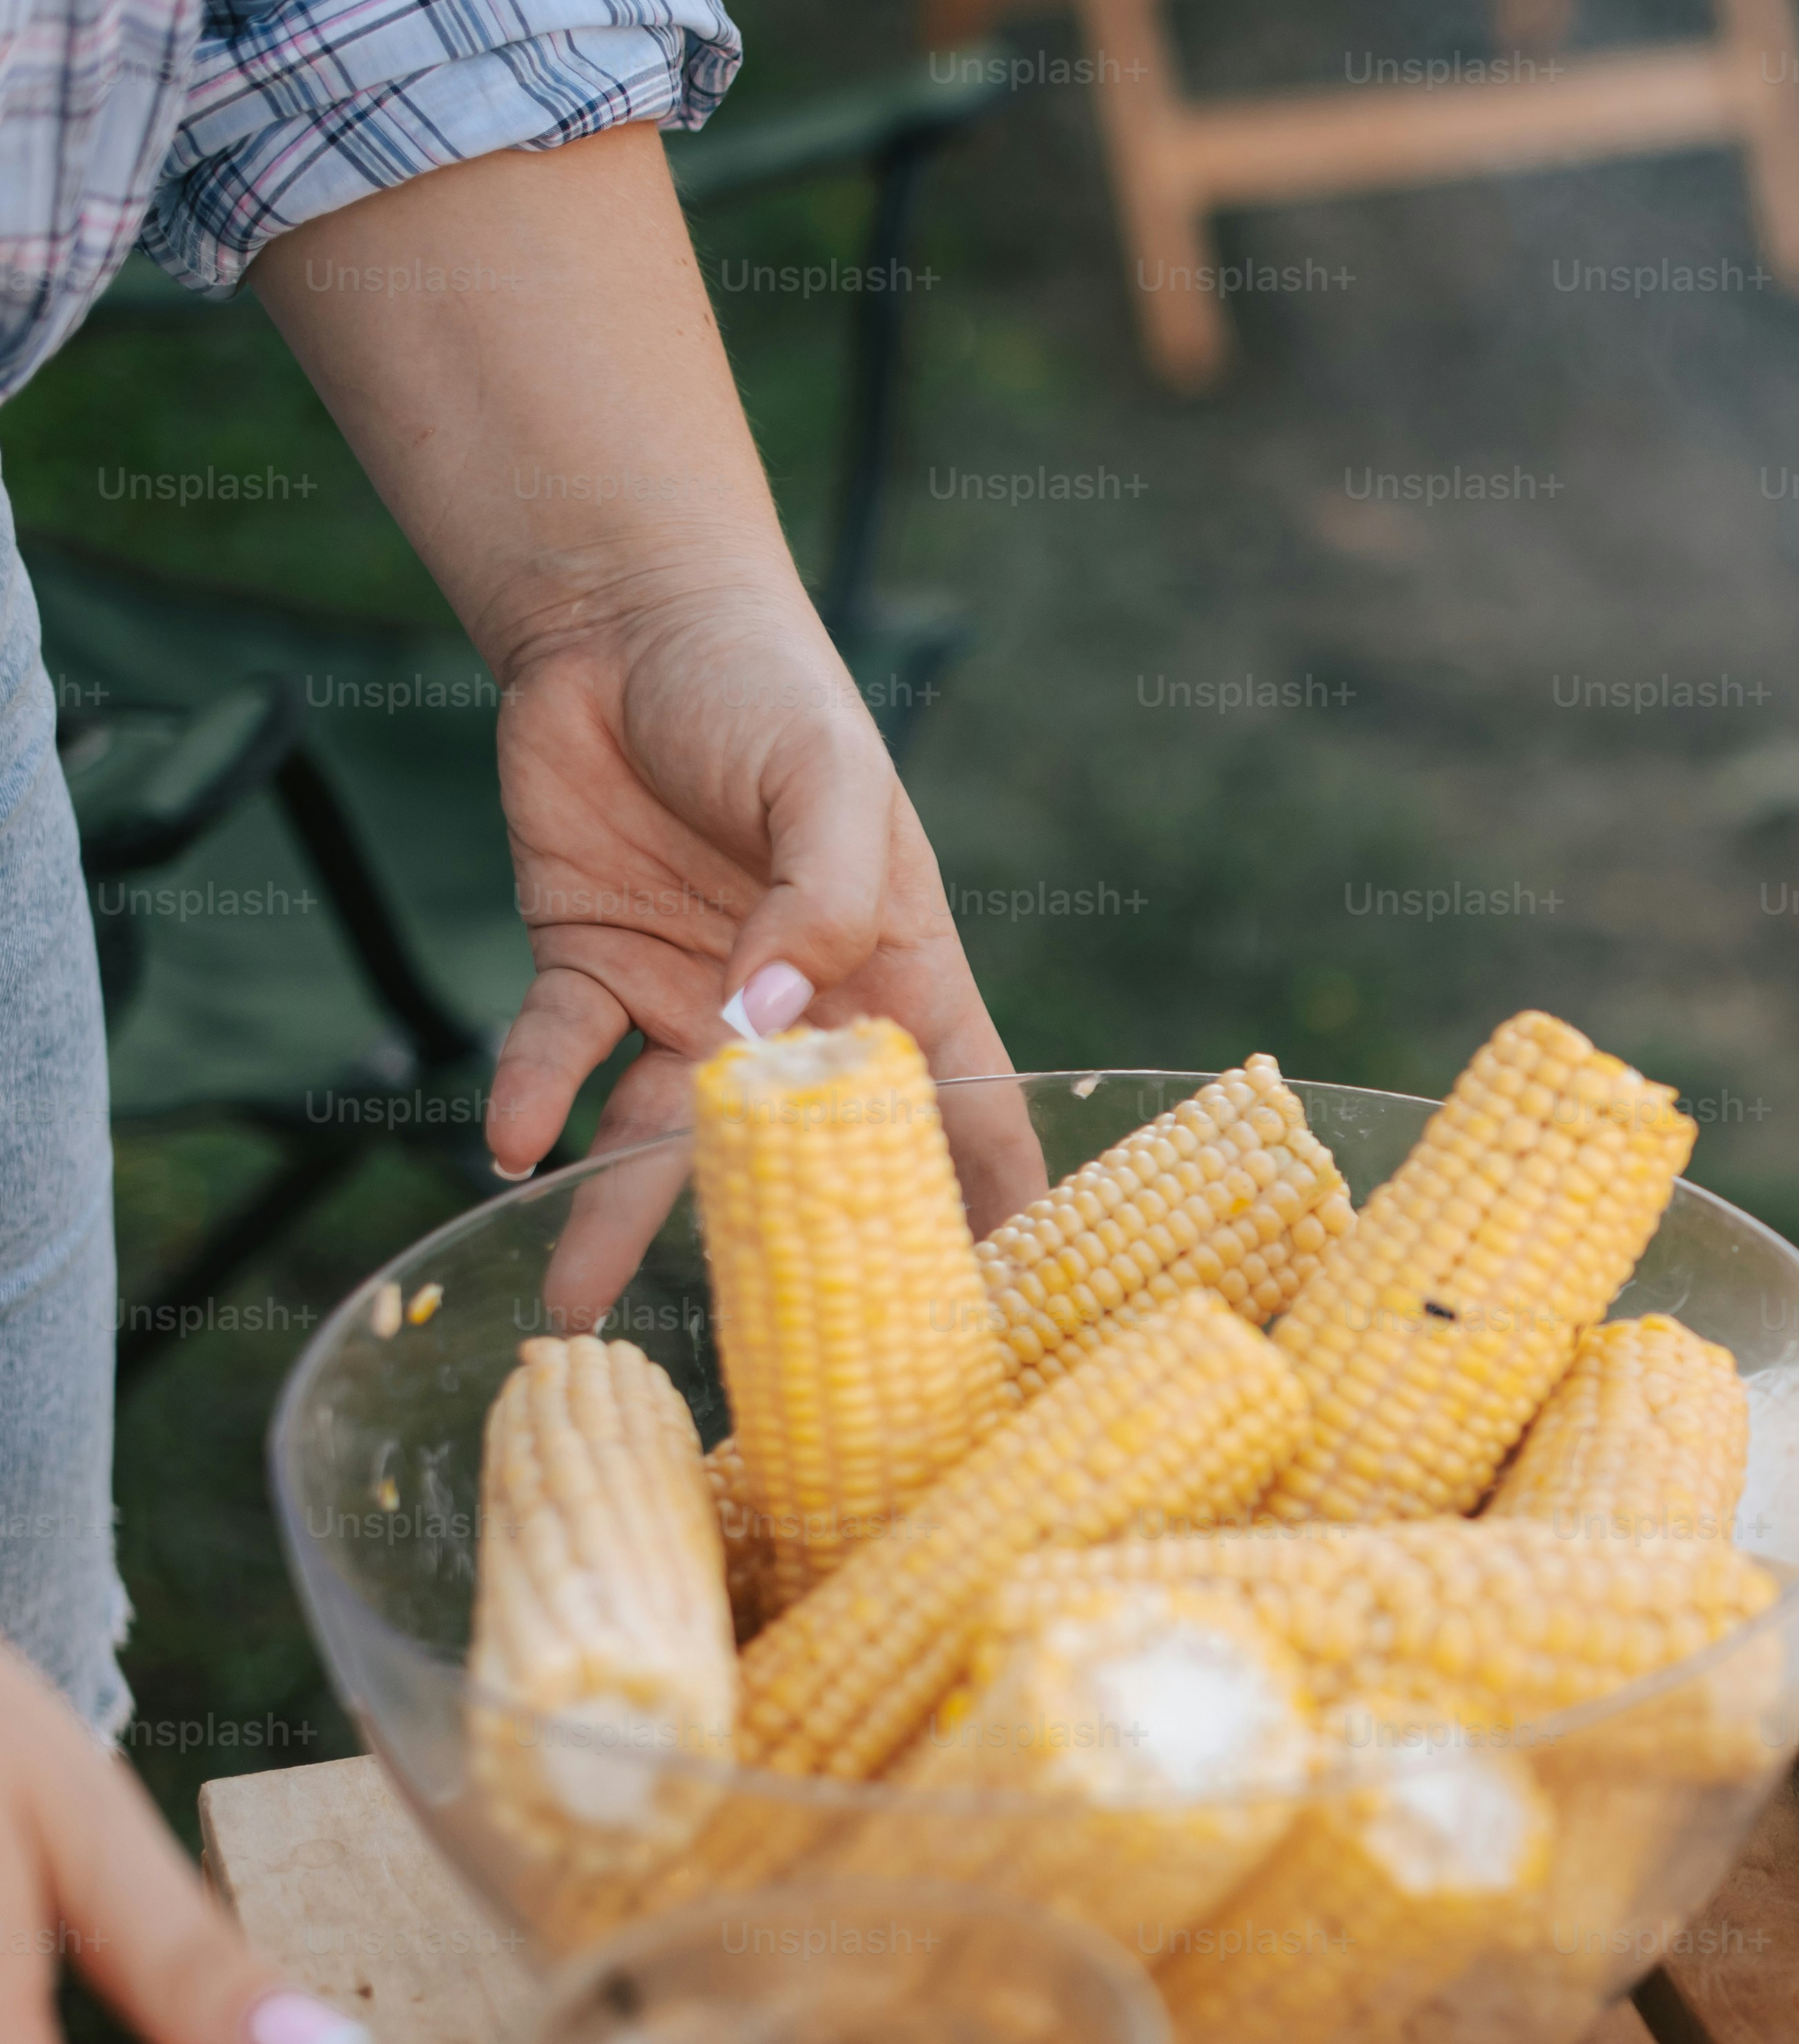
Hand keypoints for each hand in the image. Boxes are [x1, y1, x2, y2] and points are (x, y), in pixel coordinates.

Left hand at [480, 576, 1044, 1321]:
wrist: (621, 620)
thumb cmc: (767, 691)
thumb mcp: (826, 784)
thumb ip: (820, 901)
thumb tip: (771, 1027)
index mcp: (894, 977)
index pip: (969, 1114)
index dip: (989, 1215)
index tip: (995, 1326)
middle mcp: (797, 1014)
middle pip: (799, 1160)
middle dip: (782, 1256)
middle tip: (768, 1370)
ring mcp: (690, 1003)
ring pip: (659, 1137)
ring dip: (614, 1216)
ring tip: (570, 1303)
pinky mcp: (588, 970)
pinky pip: (555, 1059)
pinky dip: (527, 1100)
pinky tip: (506, 1144)